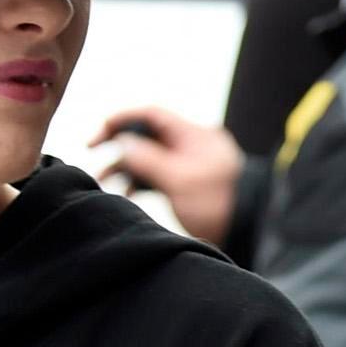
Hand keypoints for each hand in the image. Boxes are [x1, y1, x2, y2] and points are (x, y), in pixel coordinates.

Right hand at [92, 107, 241, 245]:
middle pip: (146, 138)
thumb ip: (147, 159)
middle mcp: (189, 146)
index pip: (150, 116)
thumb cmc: (219, 203)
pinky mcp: (187, 187)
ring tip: (104, 186)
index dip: (120, 121)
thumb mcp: (179, 180)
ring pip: (149, 160)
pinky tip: (126, 197)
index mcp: (192, 135)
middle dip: (119, 150)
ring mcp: (188, 166)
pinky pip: (157, 178)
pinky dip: (140, 184)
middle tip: (96, 165)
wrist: (249, 231)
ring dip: (126, 170)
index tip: (96, 139)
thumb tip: (121, 144)